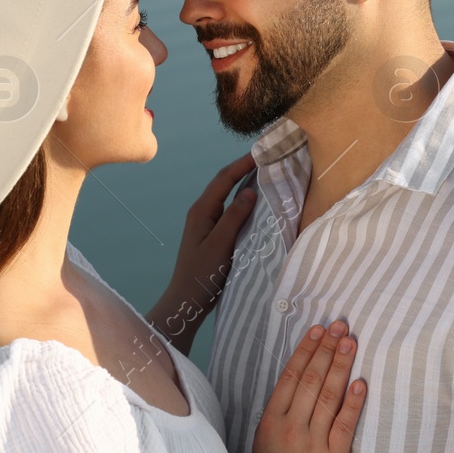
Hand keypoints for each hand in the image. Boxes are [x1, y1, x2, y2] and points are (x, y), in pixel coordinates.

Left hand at [157, 153, 258, 335]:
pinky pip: (229, 209)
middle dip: (244, 167)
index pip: (224, 178)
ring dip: (244, 182)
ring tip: (265, 173)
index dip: (243, 163)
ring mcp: (206, 222)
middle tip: (267, 157)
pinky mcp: (212, 232)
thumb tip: (250, 190)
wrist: (186, 301)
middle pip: (224, 182)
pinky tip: (255, 201)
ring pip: (227, 195)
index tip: (264, 152)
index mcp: (201, 210)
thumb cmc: (201, 275)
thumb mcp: (220, 245)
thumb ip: (234, 217)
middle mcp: (202, 211)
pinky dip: (243, 200)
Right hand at [252, 320, 365, 452]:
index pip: (290, 376)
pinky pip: (345, 424)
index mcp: (271, 421)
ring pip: (328, 396)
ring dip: (341, 366)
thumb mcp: (265, 439)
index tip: (318, 330)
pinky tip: (361, 383)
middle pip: (311, 380)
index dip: (306, 350)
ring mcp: (313, 443)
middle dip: (327, 350)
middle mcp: (291, 428)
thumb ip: (281, 411)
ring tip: (351, 343)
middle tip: (341, 327)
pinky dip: (353, 402)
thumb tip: (298, 378)